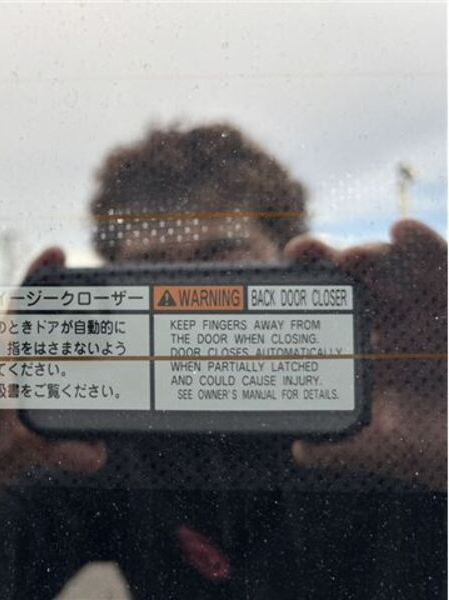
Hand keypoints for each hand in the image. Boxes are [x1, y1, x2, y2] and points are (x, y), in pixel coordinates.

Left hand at [285, 220, 446, 489]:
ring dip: (369, 251)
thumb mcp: (393, 453)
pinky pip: (442, 262)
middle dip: (326, 258)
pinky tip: (403, 229)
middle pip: (353, 277)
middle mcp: (393, 321)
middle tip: (303, 252)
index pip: (326, 309)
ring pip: (393, 263)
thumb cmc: (444, 450)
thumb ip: (345, 450)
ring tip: (350, 256)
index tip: (276, 278)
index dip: (300, 287)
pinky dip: (424, 244)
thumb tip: (301, 448)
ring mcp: (429, 305)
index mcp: (367, 349)